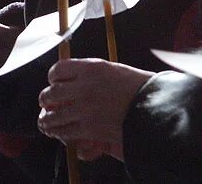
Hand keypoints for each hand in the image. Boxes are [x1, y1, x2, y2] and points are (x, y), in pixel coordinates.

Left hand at [37, 58, 152, 161]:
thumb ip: (89, 73)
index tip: (54, 82)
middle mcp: (84, 86)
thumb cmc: (136, 87)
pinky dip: (59, 132)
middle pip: (51, 92)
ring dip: (47, 119)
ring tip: (46, 121)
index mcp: (90, 68)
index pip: (58, 69)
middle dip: (46, 99)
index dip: (52, 77)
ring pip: (54, 114)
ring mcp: (86, 108)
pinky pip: (66, 131)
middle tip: (46, 102)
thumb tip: (68, 79)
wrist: (155, 106)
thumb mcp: (111, 69)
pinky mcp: (90, 128)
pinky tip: (57, 132)